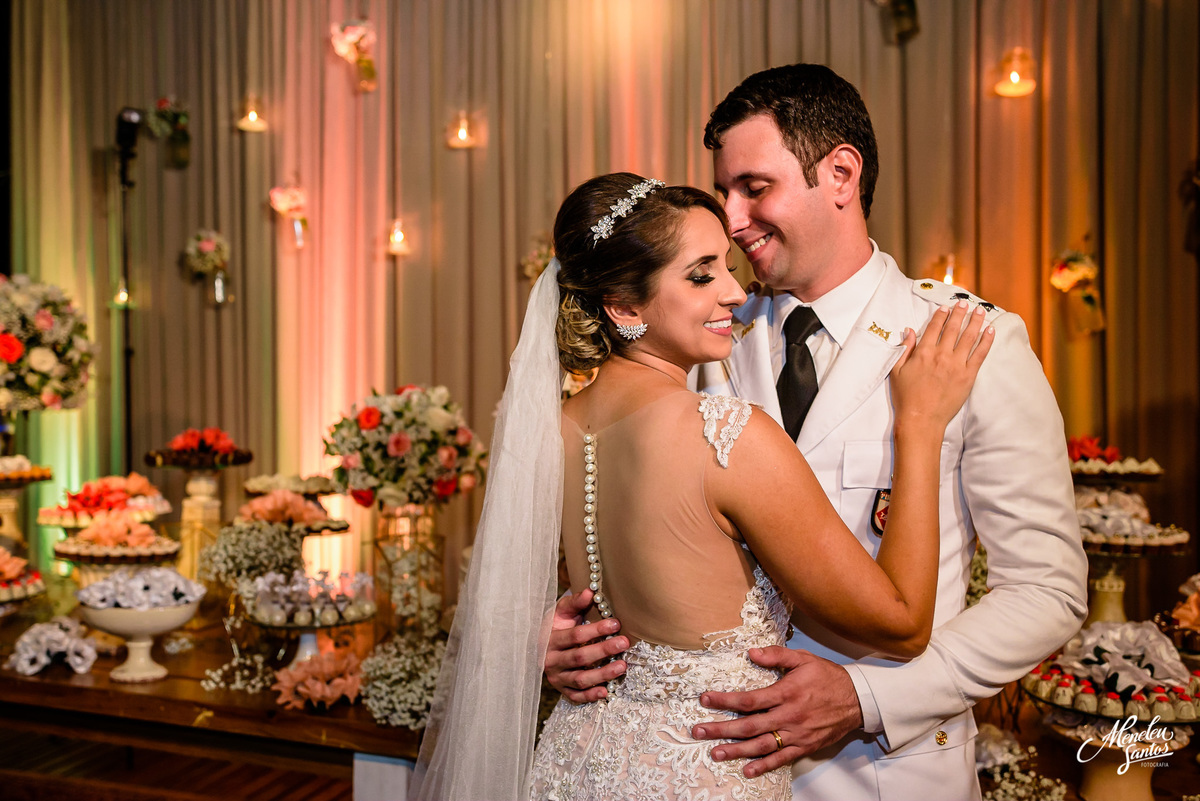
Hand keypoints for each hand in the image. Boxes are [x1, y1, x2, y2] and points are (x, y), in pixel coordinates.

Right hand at [544, 589, 627, 702]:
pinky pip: (576, 696)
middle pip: (579, 657)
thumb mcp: (562, 611)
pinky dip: (590, 696)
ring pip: (580, 679)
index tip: (615, 623)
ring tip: (622, 666)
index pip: (574, 635)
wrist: (544, 644)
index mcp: (550, 639)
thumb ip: (576, 602)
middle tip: (624, 643)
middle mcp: (551, 660)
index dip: (595, 630)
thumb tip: (590, 592)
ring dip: (602, 674)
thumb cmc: (557, 625)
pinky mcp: (562, 689)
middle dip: (603, 650)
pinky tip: (606, 692)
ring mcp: (556, 677)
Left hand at [692, 648, 862, 777]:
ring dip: (737, 750)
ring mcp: (796, 734)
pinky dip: (764, 766)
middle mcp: (788, 716)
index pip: (749, 700)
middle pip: (749, 726)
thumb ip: (776, 655)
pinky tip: (748, 770)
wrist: (858, 700)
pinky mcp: (805, 746)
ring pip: (761, 745)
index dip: (725, 701)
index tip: (705, 700)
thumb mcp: (804, 659)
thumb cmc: (828, 677)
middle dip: (722, 729)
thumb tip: (751, 653)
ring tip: (716, 753)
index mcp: (786, 693)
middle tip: (699, 731)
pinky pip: (782, 758)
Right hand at [890, 301, 993, 432]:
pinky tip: (990, 331)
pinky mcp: (968, 376)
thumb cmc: (906, 397)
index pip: (934, 328)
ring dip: (975, 322)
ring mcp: (956, 365)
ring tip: (980, 311)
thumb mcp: (897, 371)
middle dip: (960, 313)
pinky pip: (980, 355)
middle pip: (953, 328)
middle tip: (965, 303)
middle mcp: (941, 355)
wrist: (921, 419)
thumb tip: (908, 331)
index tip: (946, 307)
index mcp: (923, 353)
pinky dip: (986, 341)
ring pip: (969, 337)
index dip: (941, 316)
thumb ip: (904, 349)